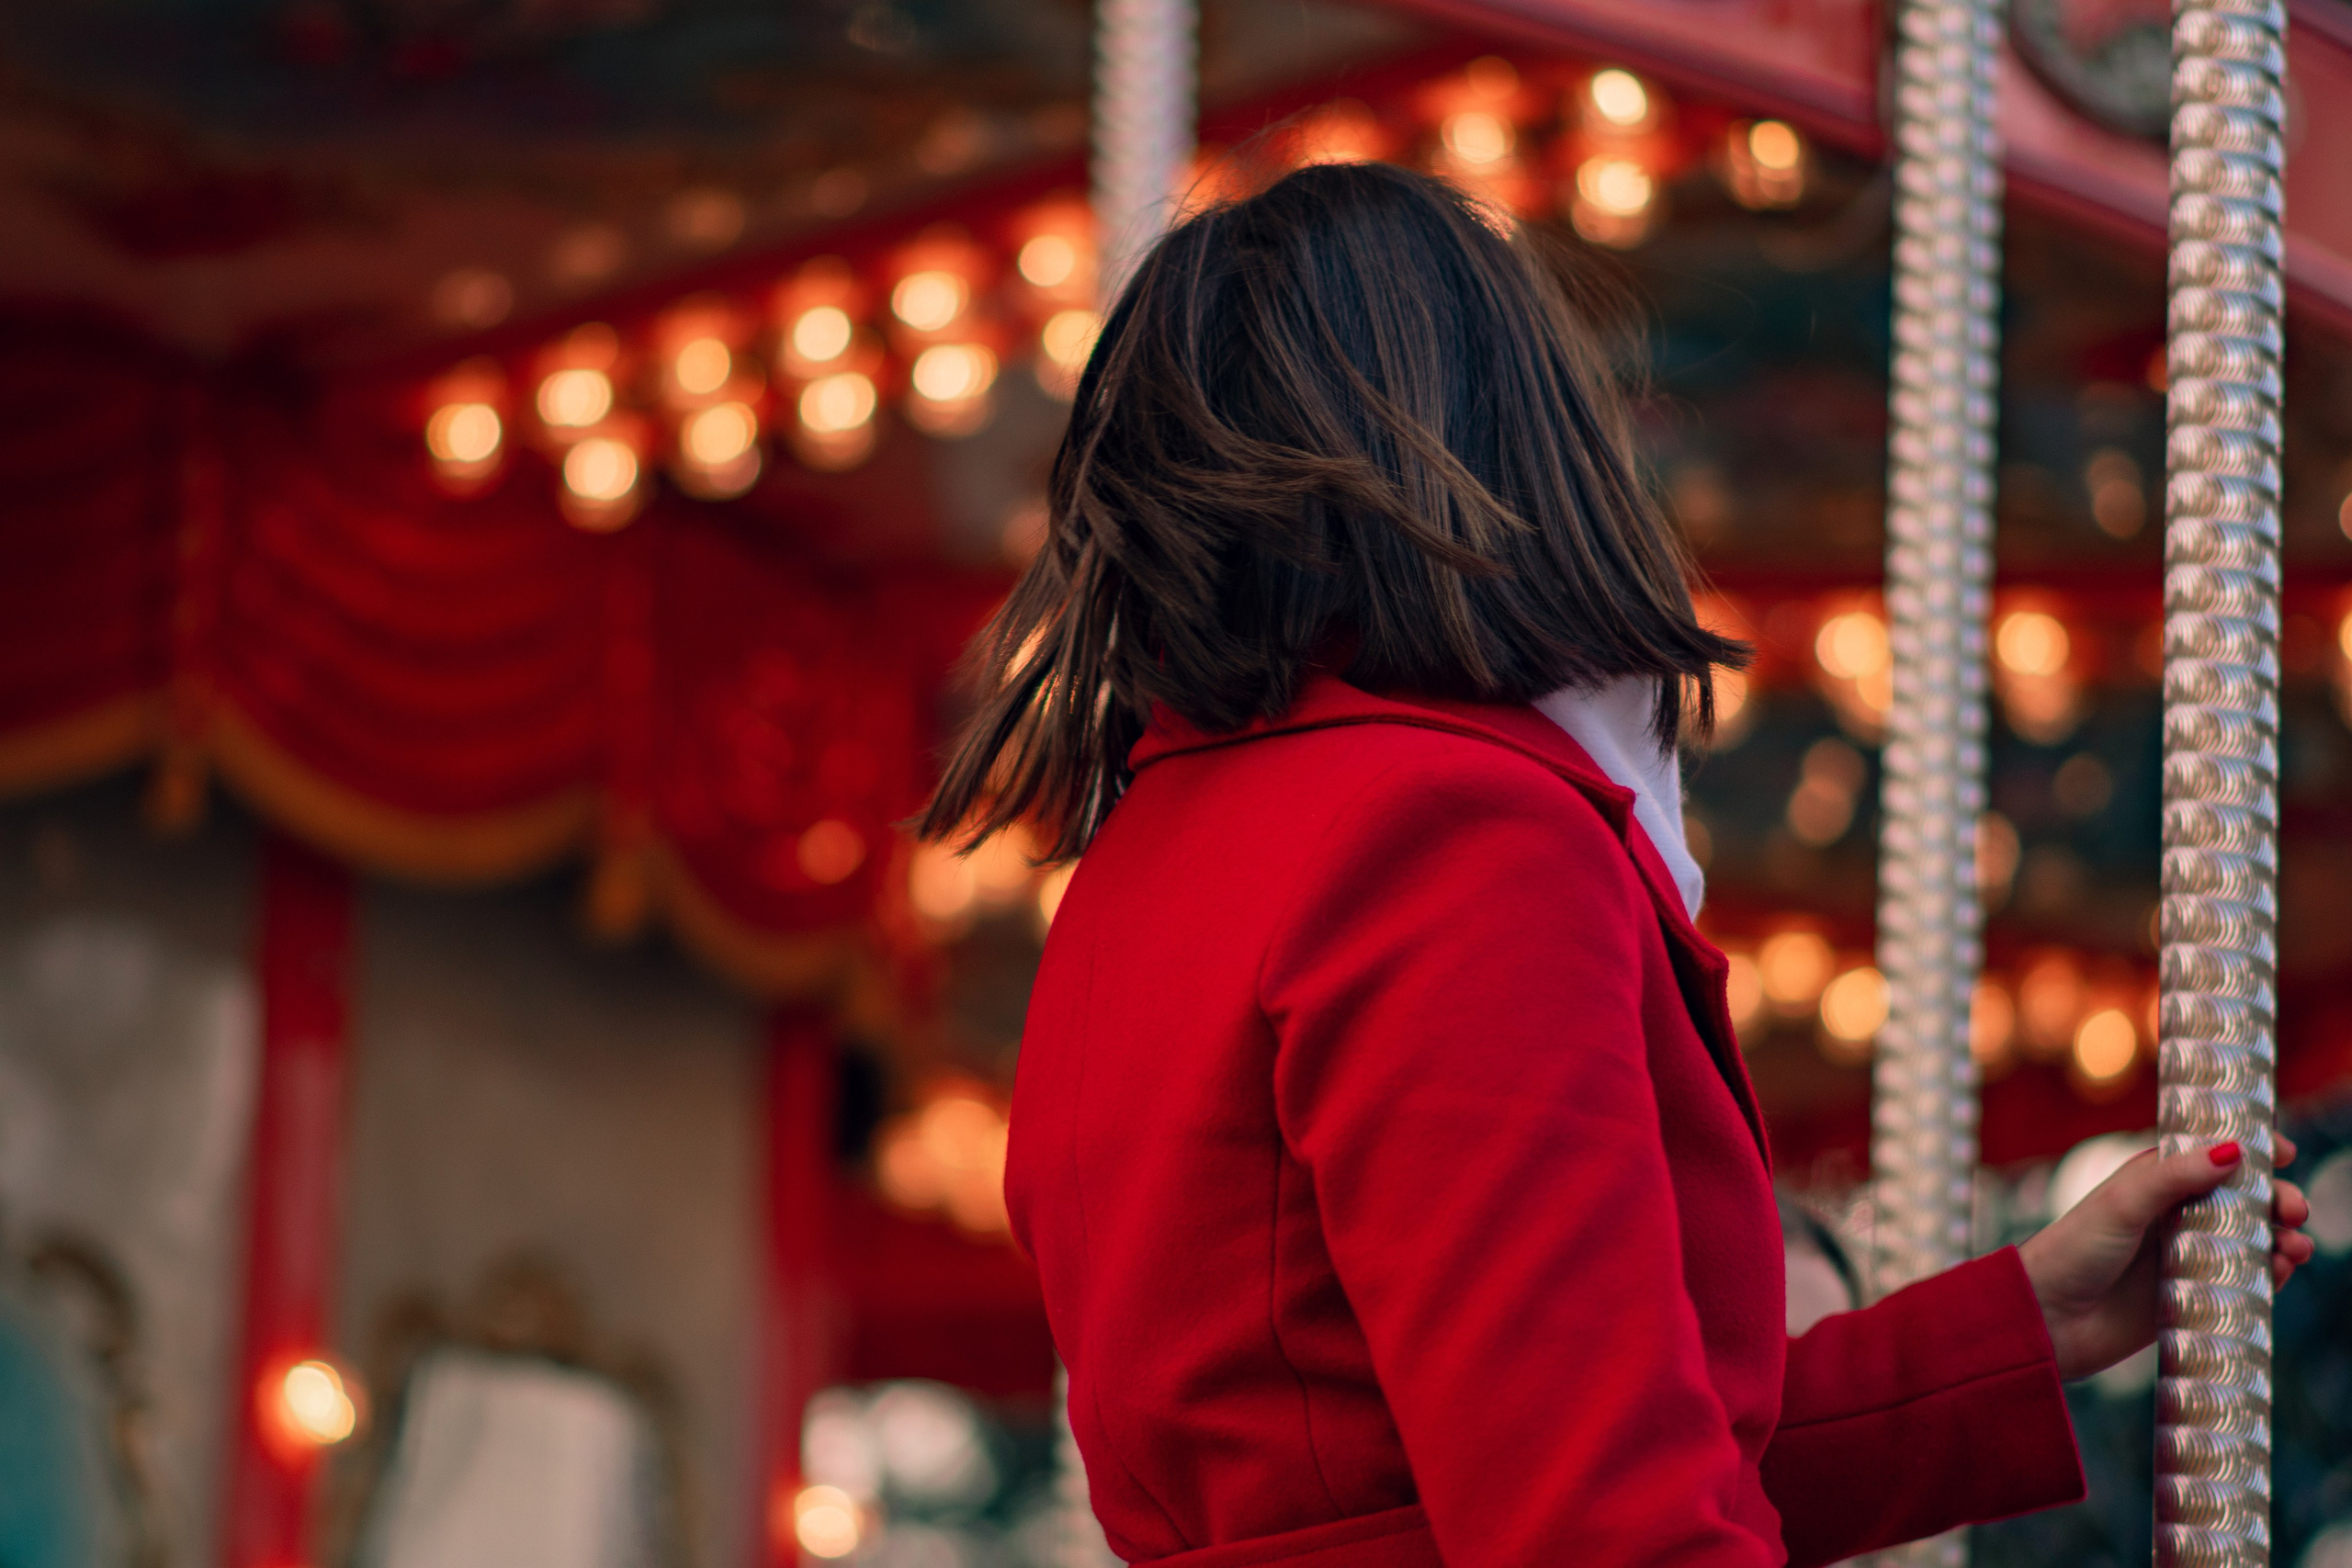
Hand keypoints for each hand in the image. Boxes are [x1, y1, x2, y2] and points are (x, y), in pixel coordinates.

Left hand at [2017, 1137, 2314, 1381]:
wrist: (2048, 1320)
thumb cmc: (2073, 1251)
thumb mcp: (2122, 1205)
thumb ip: (2172, 1178)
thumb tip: (2232, 1150)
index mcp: (2155, 1181)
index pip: (2210, 1156)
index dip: (2249, 1150)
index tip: (2284, 1151)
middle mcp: (2174, 1215)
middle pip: (2242, 1199)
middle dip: (2275, 1199)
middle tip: (2292, 1209)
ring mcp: (2187, 1256)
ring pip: (2250, 1240)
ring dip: (2280, 1238)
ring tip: (2294, 1245)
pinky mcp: (2194, 1296)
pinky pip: (2243, 1282)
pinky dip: (2269, 1275)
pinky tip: (2280, 1271)